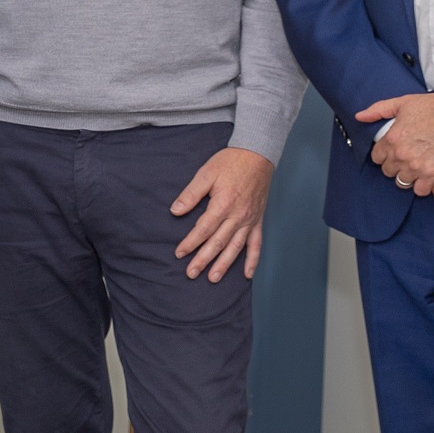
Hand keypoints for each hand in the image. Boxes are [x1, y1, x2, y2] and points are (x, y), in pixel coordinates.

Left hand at [171, 147, 273, 281]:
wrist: (257, 154)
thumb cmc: (230, 162)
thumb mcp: (206, 173)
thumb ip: (191, 194)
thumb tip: (175, 211)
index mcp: (223, 205)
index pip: (203, 229)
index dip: (190, 243)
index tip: (180, 254)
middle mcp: (238, 216)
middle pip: (218, 243)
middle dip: (203, 260)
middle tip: (191, 274)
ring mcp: (249, 220)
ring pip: (236, 248)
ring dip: (224, 264)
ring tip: (213, 278)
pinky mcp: (258, 220)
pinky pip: (256, 244)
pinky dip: (253, 260)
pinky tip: (247, 274)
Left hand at [361, 93, 433, 195]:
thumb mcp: (403, 103)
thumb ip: (378, 110)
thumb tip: (360, 116)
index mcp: (391, 138)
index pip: (376, 157)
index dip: (384, 155)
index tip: (392, 153)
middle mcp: (401, 154)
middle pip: (388, 171)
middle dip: (394, 166)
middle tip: (405, 160)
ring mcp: (416, 166)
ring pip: (402, 182)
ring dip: (407, 177)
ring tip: (415, 169)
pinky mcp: (433, 174)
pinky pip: (420, 190)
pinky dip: (422, 186)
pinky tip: (426, 178)